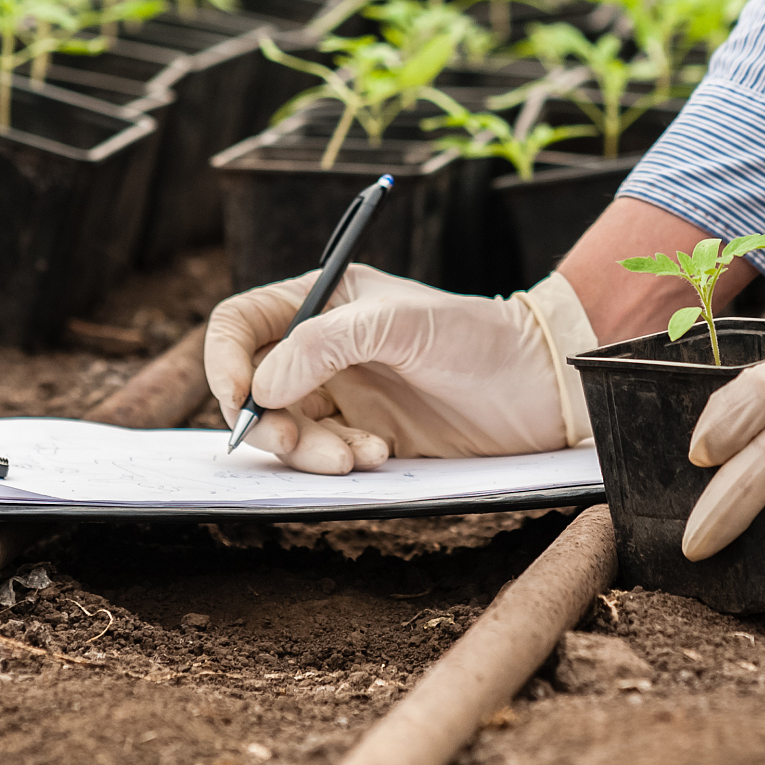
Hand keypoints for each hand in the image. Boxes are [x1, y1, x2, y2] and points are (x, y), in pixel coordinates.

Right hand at [203, 266, 597, 473]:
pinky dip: (339, 463)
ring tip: (358, 457)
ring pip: (286, 430)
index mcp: (321, 301)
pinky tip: (380, 456)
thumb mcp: (399, 323)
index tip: (239, 400)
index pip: (241, 325)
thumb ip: (325, 344)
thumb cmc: (478, 337)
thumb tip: (263, 387)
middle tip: (294, 442)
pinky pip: (323, 456)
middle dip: (267, 421)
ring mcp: (343, 393)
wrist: (540, 387)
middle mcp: (321, 348)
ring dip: (308, 450)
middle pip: (254, 388)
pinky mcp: (365, 434)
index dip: (225, 362)